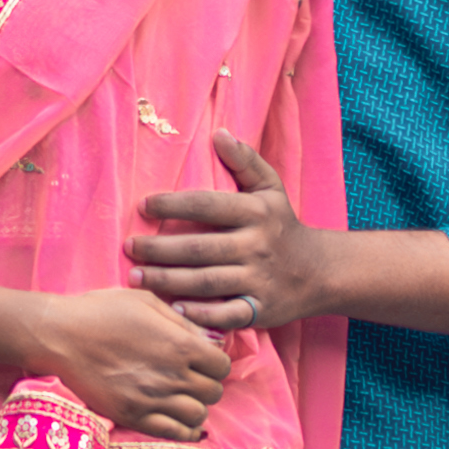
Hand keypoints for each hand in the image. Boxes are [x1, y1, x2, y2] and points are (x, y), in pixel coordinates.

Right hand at [0, 281, 231, 440]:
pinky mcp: (133, 416)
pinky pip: (174, 434)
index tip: (201, 361)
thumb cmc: (102, 311)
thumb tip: (211, 340)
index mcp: (180, 345)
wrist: (61, 336)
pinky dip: (183, 430)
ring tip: (180, 398)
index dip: (214, 363)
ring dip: (194, 407)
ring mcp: (153, 399)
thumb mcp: (147, 302)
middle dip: (206, 385)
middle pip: (213, 392)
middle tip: (190, 379)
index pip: (221, 366)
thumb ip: (184, 323)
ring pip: (197, 415)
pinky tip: (177, 420)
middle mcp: (172, 375)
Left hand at [134, 130, 330, 330]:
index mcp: (256, 213)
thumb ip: (245, 160)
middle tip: (128, 247)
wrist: (320, 271)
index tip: (143, 206)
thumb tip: (218, 133)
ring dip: (168, 281)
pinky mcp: (261, 309)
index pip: (207, 205)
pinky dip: (200, 315)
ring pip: (206, 282)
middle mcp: (256, 246)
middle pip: (199, 248)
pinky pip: (227, 315)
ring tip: (136, 277)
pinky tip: (173, 310)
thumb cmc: (283, 225)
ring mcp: (258, 280)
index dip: (173, 205)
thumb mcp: (271, 188)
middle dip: (159, 249)